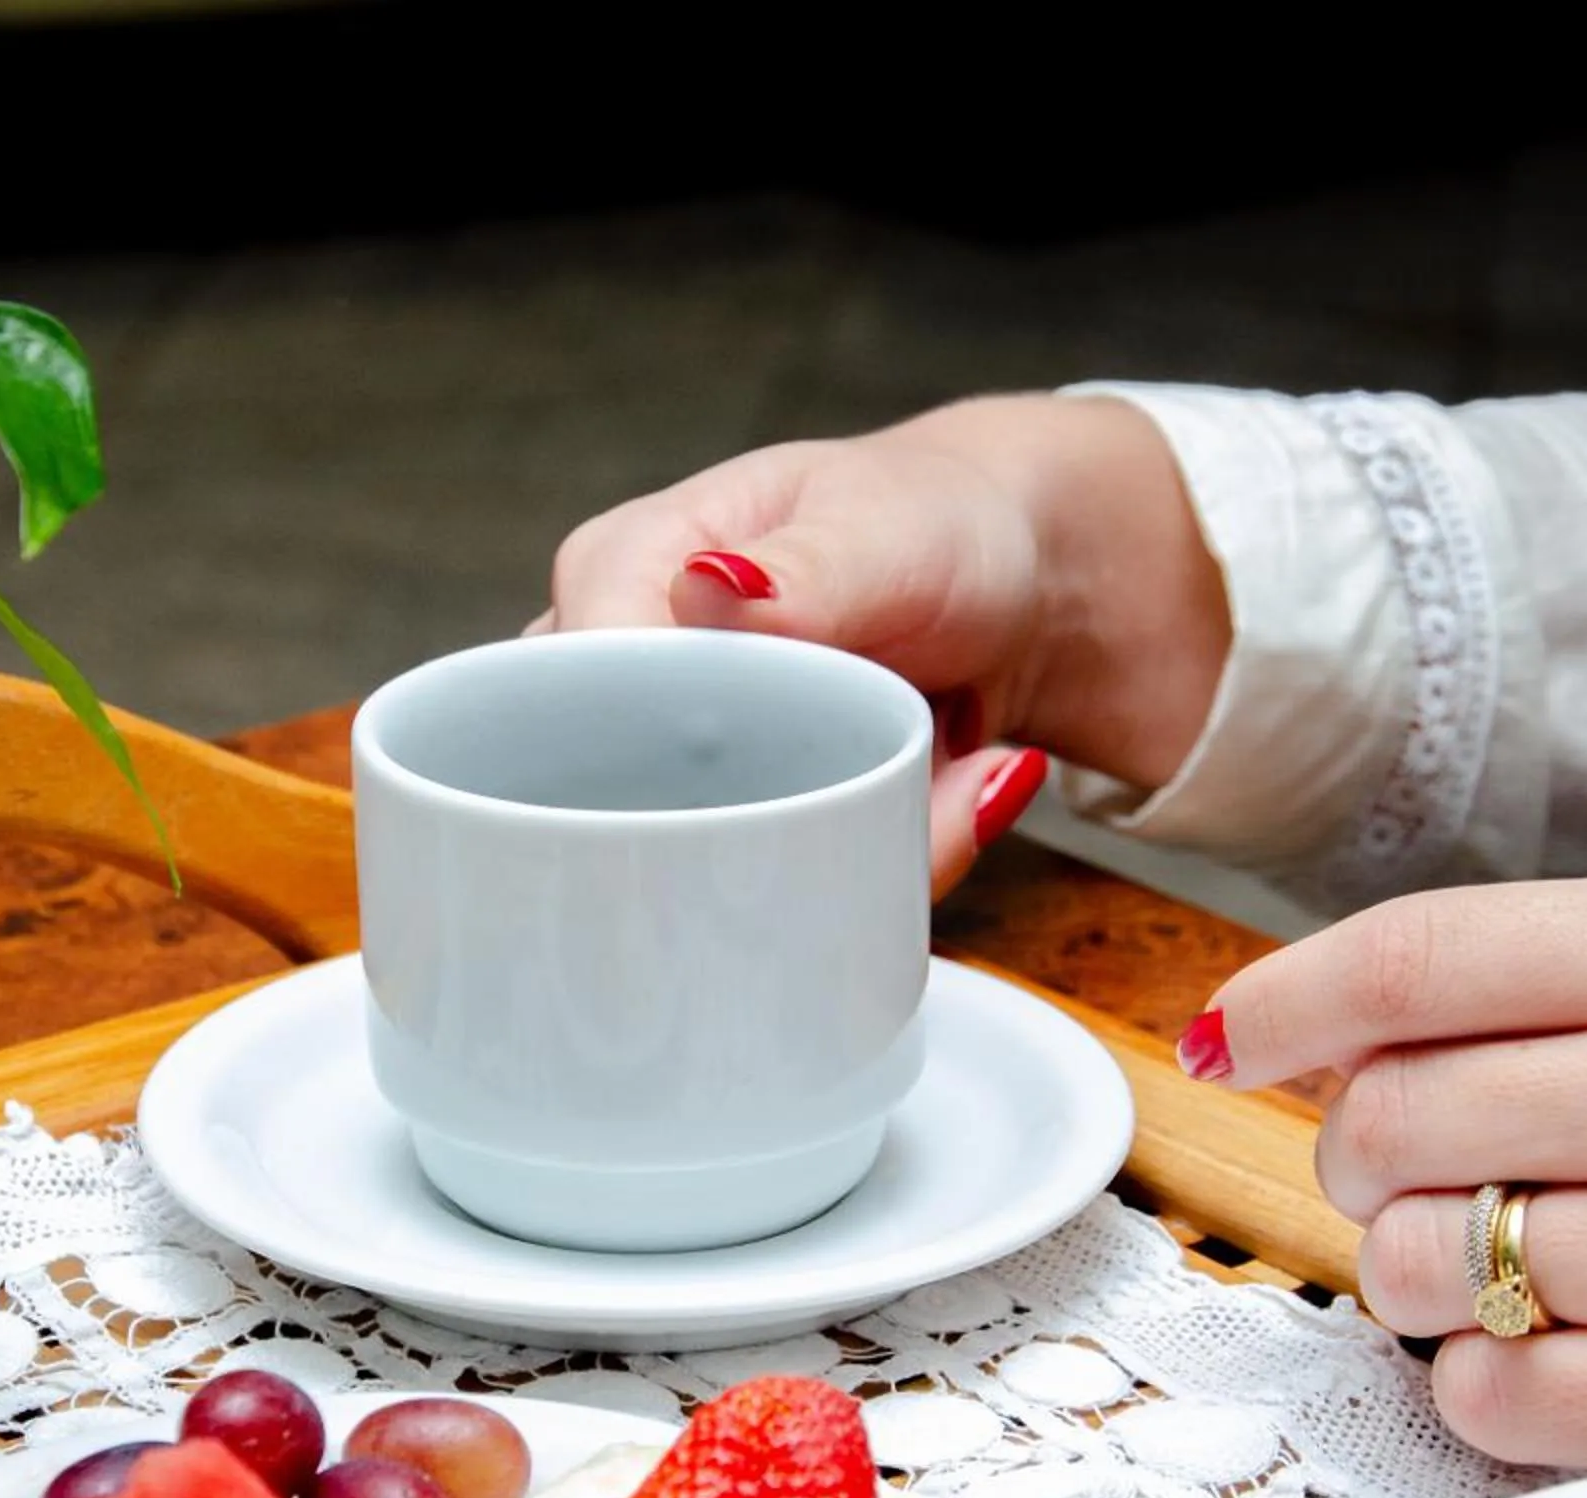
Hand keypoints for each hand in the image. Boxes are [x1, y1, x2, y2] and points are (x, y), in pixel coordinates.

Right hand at [541, 394, 1228, 895]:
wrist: (1015, 582)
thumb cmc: (928, 522)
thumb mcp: (883, 528)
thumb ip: (806, 569)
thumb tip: (706, 590)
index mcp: (618, 570)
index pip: (571, 694)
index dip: (658, 751)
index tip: (789, 756)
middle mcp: (618, 671)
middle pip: (621, 803)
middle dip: (772, 822)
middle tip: (919, 770)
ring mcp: (673, 758)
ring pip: (705, 863)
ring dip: (843, 847)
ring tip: (953, 773)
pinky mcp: (742, 821)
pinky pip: (774, 885)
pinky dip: (870, 861)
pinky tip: (948, 794)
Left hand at [1179, 868, 1586, 1493]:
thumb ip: (1578, 982)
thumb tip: (1352, 1030)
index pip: (1413, 958)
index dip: (1284, 1002)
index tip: (1240, 1035)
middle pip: (1386, 1121)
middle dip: (1362, 1151)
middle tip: (1426, 1163)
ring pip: (1412, 1267)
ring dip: (1419, 1271)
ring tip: (1517, 1258)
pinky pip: (1489, 1401)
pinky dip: (1485, 1384)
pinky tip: (1566, 1350)